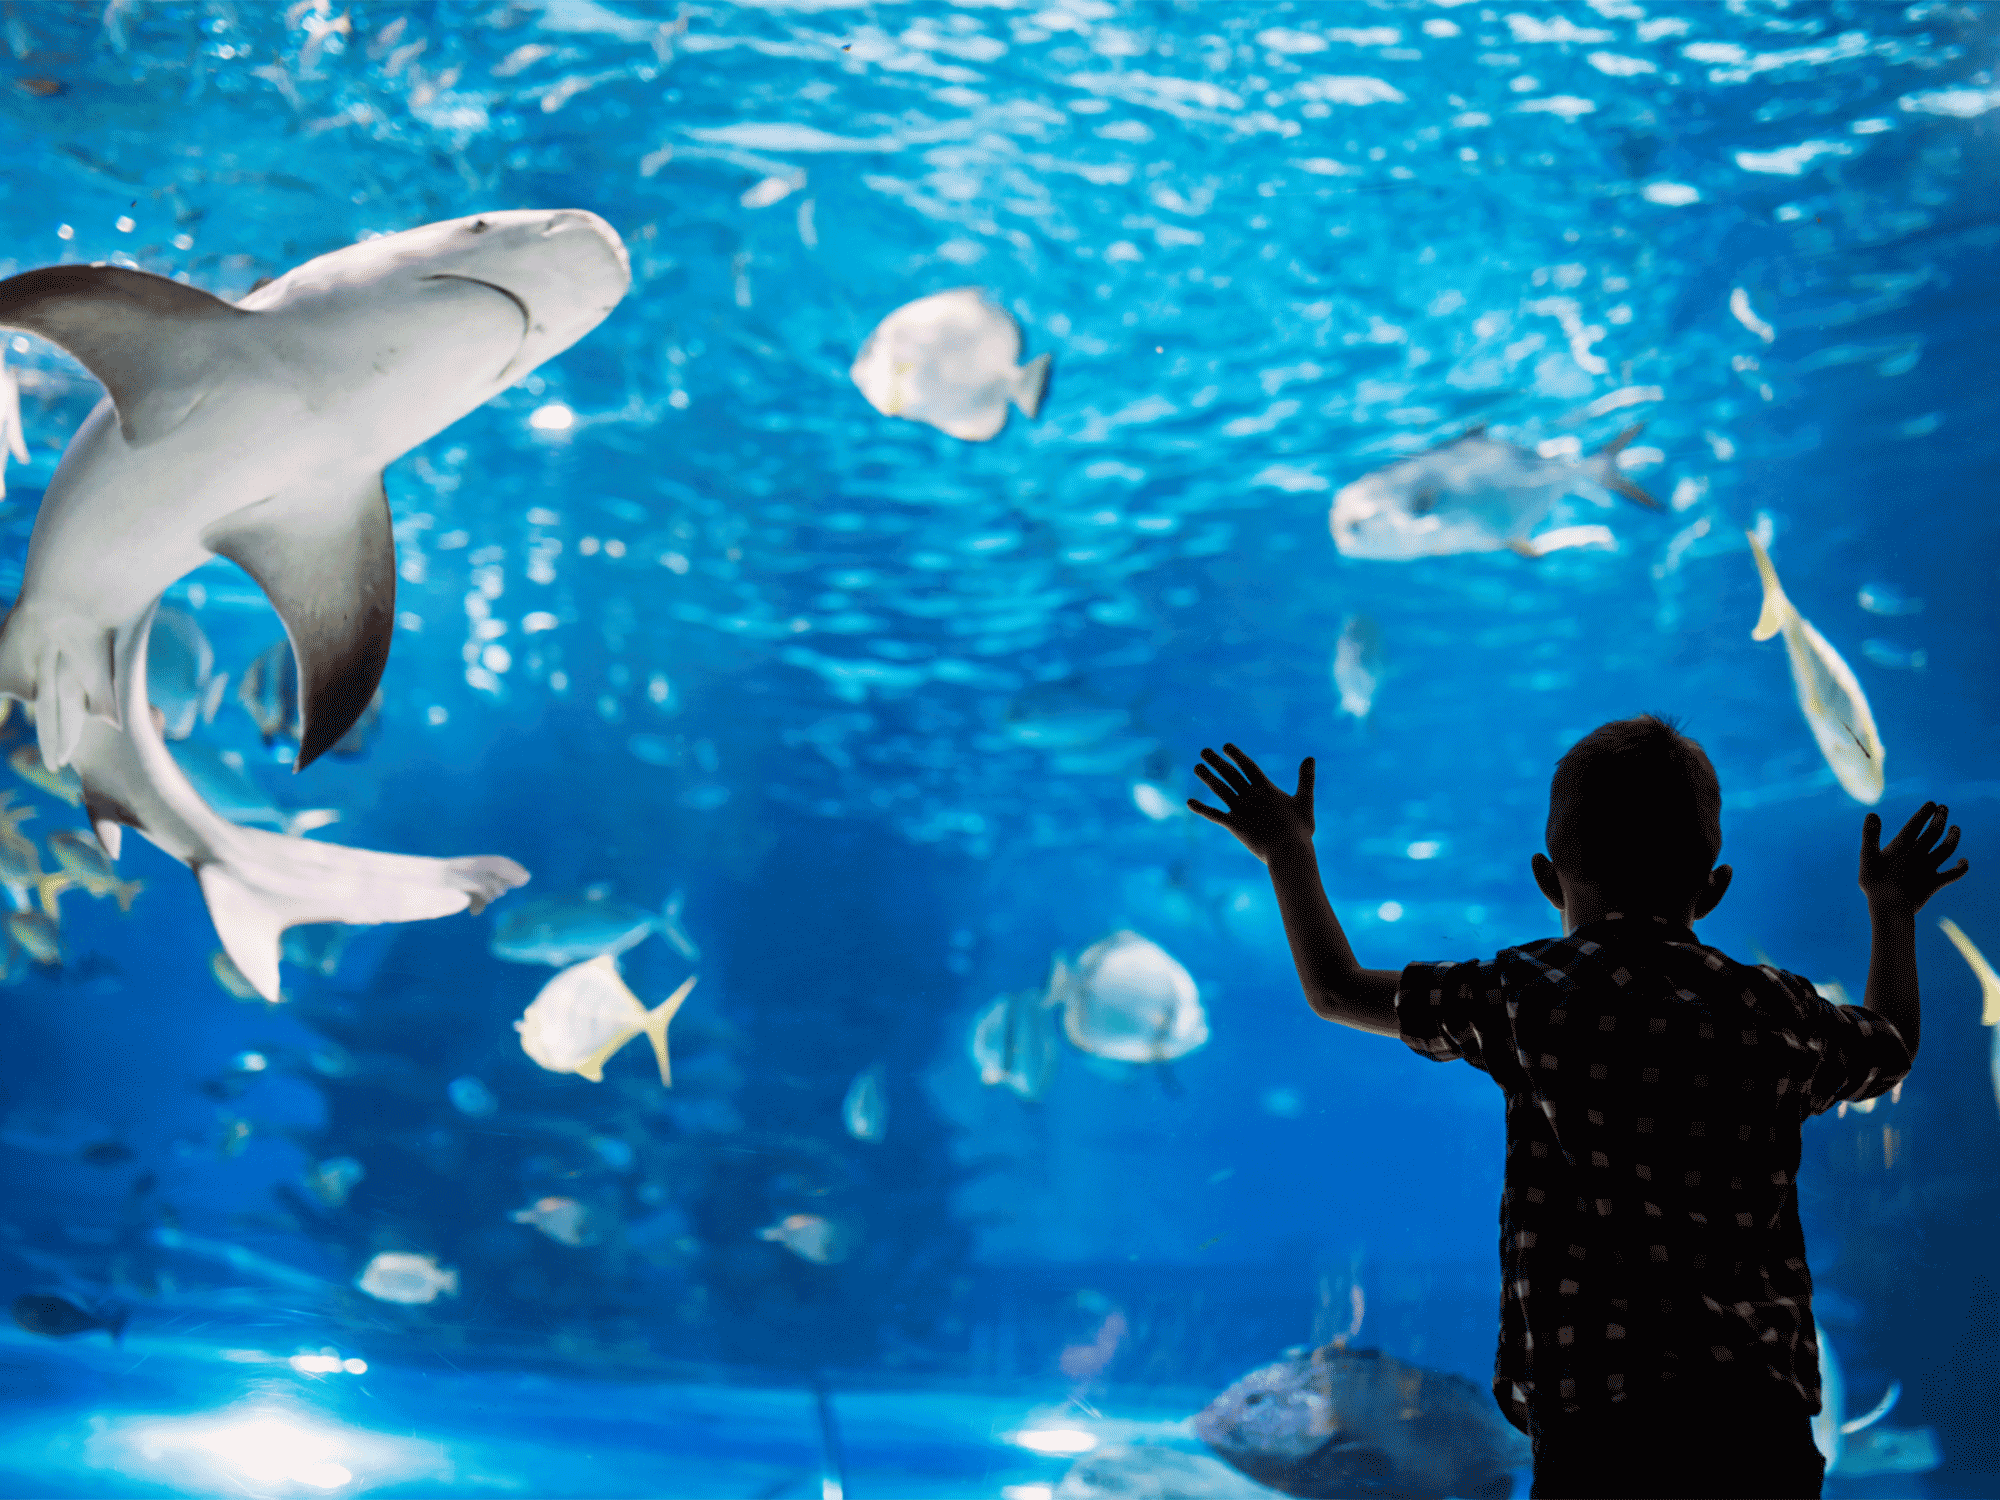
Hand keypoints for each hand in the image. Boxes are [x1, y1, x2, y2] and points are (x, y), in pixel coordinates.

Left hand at [1188, 743, 1314, 864]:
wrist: (1289, 851)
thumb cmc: (1299, 830)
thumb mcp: (1305, 801)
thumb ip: (1306, 779)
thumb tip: (1310, 757)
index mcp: (1267, 790)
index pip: (1248, 767)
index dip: (1237, 755)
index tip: (1225, 746)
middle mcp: (1251, 796)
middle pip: (1230, 775)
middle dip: (1216, 762)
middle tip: (1203, 751)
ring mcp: (1241, 810)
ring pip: (1220, 790)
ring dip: (1207, 778)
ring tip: (1196, 767)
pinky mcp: (1234, 825)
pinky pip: (1214, 815)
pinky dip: (1201, 808)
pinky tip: (1189, 803)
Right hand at [1860, 802, 1967, 916]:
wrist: (1891, 907)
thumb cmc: (1875, 883)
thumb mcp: (1866, 857)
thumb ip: (1870, 835)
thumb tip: (1872, 814)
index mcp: (1901, 847)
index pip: (1915, 824)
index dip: (1924, 813)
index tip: (1932, 803)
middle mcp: (1918, 854)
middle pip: (1934, 832)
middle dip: (1940, 818)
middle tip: (1944, 808)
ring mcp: (1929, 868)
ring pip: (1947, 849)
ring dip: (1953, 837)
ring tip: (1956, 828)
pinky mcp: (1935, 883)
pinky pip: (1953, 874)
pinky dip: (1961, 867)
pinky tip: (1964, 861)